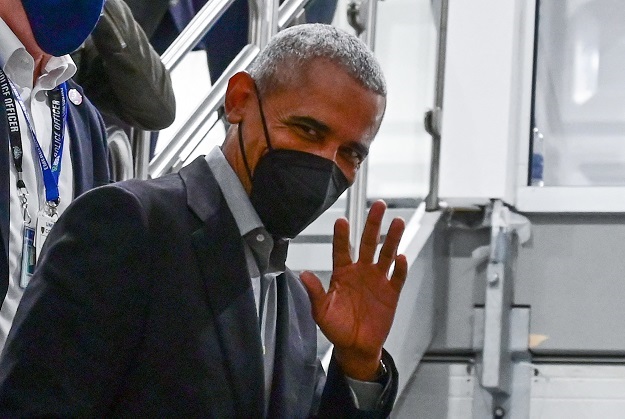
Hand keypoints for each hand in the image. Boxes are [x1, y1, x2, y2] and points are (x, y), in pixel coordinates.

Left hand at [300, 200, 406, 380]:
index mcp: (342, 272)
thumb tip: (303, 273)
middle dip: (373, 224)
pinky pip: (397, 277)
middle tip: (379, 206)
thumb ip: (315, 292)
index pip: (342, 249)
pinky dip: (400, 267)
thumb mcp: (321, 311)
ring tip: (397, 222)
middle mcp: (361, 271)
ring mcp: (377, 280)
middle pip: (368, 243)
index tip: (342, 221)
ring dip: (392, 238)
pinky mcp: (391, 293)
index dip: (342, 236)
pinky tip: (401, 257)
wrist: (356, 346)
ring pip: (386, 254)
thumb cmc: (337, 327)